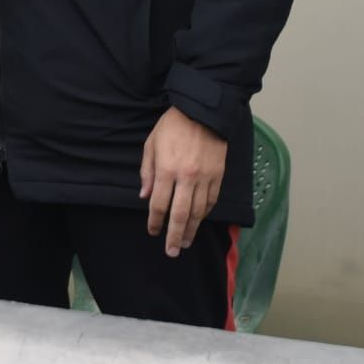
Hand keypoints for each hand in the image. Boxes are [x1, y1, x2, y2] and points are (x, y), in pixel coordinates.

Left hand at [139, 107, 226, 256]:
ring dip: (191, 229)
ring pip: (198, 212)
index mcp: (167, 170)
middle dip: (174, 235)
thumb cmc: (172, 126)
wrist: (203, 112)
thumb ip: (147, 172)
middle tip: (171, 251)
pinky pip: (211, 201)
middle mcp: (187, 178)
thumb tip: (145, 196)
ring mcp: (205, 178)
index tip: (153, 232)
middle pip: (180, 215)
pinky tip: (199, 221)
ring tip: (185, 242)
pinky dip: (205, 214)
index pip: (160, 204)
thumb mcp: (151, 144)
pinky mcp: (218, 176)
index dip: (155, 222)